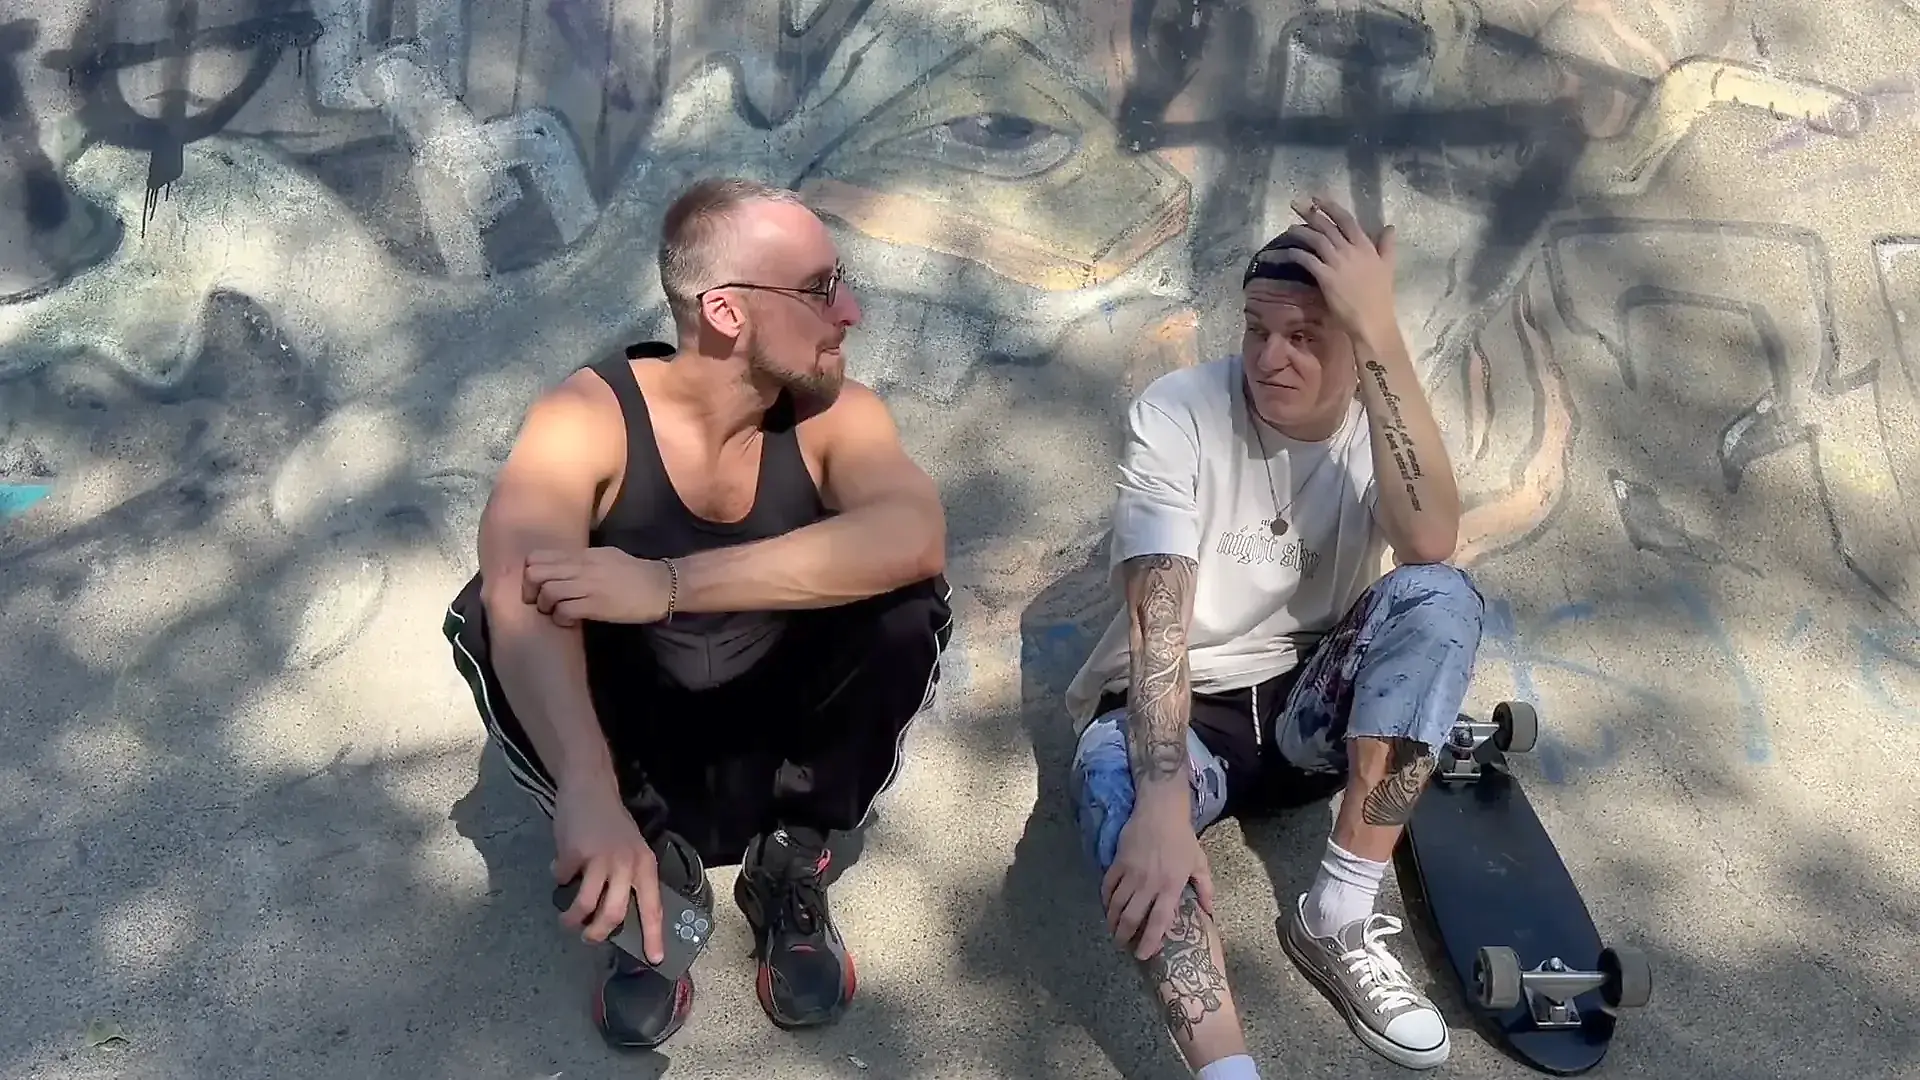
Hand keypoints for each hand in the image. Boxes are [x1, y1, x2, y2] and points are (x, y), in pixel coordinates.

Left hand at [522, 547, 671, 626]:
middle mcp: (581, 567)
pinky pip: (564, 610)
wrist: (660, 586)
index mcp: (582, 555)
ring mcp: (588, 585)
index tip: (535, 586)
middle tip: (538, 602)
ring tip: (554, 613)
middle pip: (535, 573)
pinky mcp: (596, 605)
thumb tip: (561, 566)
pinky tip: (568, 621)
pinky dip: (560, 618)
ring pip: (547, 591)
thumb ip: (581, 560)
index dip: (529, 573)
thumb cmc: (634, 573)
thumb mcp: (605, 557)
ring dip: (545, 606)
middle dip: (530, 590)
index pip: (538, 556)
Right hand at [552, 780, 665, 961]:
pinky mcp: (575, 853)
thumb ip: (629, 878)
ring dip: (573, 919)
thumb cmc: (612, 823)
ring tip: (567, 920)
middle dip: (599, 934)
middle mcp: (626, 864)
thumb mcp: (632, 850)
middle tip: (589, 938)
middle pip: (614, 914)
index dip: (653, 936)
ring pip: (586, 905)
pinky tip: (560, 869)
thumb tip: (618, 916)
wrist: (590, 788)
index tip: (655, 959)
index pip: (653, 907)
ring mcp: (600, 859)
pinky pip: (563, 878)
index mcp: (645, 866)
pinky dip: (558, 878)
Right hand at [1101, 799, 1215, 960]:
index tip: (1143, 954)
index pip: (1158, 921)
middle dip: (1124, 936)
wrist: (1160, 811)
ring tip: (1113, 930)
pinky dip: (1105, 899)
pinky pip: (1107, 886)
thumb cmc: (1182, 838)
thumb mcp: (1199, 862)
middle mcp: (1149, 884)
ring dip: (1112, 921)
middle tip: (1123, 945)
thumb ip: (1205, 889)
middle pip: (1132, 917)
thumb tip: (1209, 912)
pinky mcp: (1118, 862)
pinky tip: (1107, 906)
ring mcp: (1131, 873)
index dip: (1149, 941)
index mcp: (1171, 887)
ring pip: (1116, 905)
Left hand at [1273, 195, 1397, 340]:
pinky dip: (1294, 253)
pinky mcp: (1325, 276)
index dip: (1331, 207)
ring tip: (1289, 227)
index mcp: (1365, 246)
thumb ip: (1387, 245)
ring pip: (1316, 239)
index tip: (1317, 198)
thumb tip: (1390, 227)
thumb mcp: (1388, 266)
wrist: (1373, 319)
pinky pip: (1307, 259)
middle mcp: (1351, 249)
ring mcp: (1337, 262)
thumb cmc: (1380, 296)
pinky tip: (1285, 252)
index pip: (1346, 219)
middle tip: (1296, 203)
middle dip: (1310, 212)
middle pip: (1327, 226)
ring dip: (1301, 231)